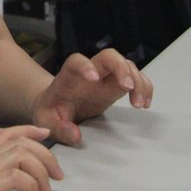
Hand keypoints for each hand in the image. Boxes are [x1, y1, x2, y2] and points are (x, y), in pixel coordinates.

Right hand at [0, 125, 63, 190]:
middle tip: (57, 176)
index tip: (46, 133)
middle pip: (20, 142)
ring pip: (20, 155)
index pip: (5, 134)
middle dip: (46, 155)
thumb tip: (9, 183)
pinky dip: (30, 186)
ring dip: (41, 172)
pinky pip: (14, 177)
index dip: (28, 129)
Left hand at [31, 49, 152, 145]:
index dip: (85, 66)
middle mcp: (89, 71)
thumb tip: (74, 134)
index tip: (93, 79)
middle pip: (108, 56)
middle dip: (121, 68)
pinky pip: (134, 78)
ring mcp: (105, 77)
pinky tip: (144, 103)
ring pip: (125, 65)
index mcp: (68, 77)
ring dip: (137, 81)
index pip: (76, 62)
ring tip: (139, 104)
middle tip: (128, 87)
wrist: (55, 105)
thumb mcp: (46, 121)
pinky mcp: (116, 85)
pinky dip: (144, 87)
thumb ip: (58, 128)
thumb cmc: (50, 110)